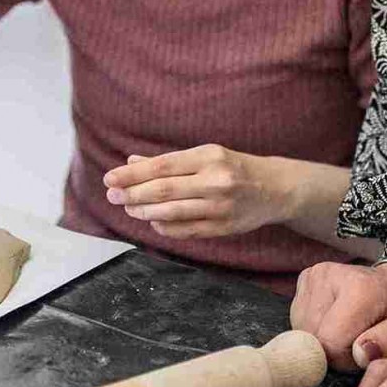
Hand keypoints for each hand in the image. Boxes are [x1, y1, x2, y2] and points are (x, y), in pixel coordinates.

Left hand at [102, 146, 293, 237]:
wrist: (276, 188)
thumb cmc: (235, 168)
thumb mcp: (205, 155)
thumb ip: (168, 161)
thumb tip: (132, 162)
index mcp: (209, 157)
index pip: (162, 166)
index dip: (133, 174)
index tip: (111, 178)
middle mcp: (215, 181)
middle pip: (164, 190)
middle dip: (133, 194)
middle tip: (112, 195)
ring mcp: (220, 207)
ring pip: (172, 212)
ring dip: (144, 211)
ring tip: (128, 209)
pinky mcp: (224, 228)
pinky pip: (186, 231)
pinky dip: (165, 227)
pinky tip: (153, 221)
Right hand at [291, 261, 386, 370]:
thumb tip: (360, 354)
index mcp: (361, 289)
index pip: (331, 344)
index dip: (347, 361)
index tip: (368, 354)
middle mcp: (330, 275)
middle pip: (314, 338)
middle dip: (336, 351)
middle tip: (363, 342)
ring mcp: (314, 275)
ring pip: (303, 330)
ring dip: (326, 340)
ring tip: (353, 330)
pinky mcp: (306, 278)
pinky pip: (300, 319)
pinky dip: (318, 328)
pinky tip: (340, 321)